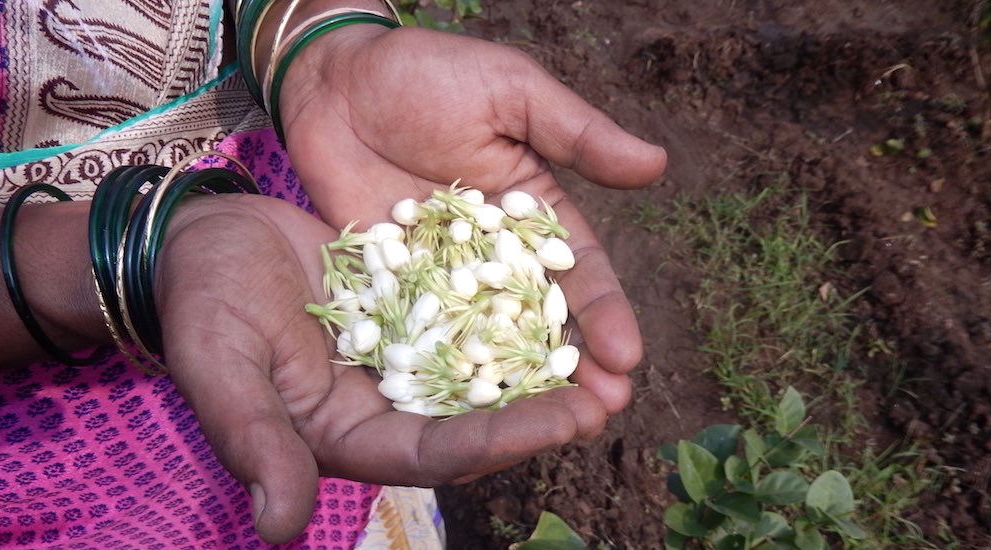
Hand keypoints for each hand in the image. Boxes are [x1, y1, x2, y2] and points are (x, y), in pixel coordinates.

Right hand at [156, 194, 612, 542]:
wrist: (208, 238)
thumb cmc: (202, 302)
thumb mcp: (221, 365)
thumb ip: (253, 439)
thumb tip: (279, 529)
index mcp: (348, 435)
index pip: (436, 454)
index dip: (501, 442)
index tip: (566, 421)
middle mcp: (388, 405)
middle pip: (478, 421)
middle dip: (544, 412)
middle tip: (614, 397)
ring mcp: (406, 357)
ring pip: (487, 370)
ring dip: (546, 366)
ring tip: (612, 356)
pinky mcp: (416, 310)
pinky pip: (475, 314)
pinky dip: (518, 310)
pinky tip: (566, 295)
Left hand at [279, 25, 667, 412]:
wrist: (335, 78)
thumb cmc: (427, 73)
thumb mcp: (512, 92)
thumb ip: (576, 134)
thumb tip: (656, 165)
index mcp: (533, 210)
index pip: (580, 272)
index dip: (605, 315)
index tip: (628, 358)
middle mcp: (493, 253)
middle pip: (539, 319)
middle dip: (572, 366)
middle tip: (599, 414)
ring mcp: (442, 275)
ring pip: (486, 337)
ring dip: (515, 382)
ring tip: (543, 430)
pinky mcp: (392, 284)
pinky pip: (421, 332)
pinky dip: (441, 370)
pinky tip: (460, 412)